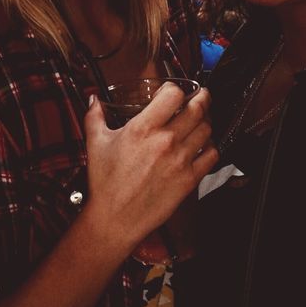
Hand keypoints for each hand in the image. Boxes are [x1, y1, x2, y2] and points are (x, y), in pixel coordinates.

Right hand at [82, 84, 218, 255]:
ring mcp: (180, 160)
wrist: (115, 218)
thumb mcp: (95, 143)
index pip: (174, 95)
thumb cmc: (105, 182)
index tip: (172, 92)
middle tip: (201, 96)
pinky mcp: (189, 179)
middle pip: (198, 108)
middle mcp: (165, 141)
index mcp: (143, 128)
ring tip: (200, 121)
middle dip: (202, 98)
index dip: (175, 88)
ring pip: (207, 129)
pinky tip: (202, 146)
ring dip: (206, 121)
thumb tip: (93, 99)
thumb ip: (95, 115)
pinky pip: (211, 155)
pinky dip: (210, 146)